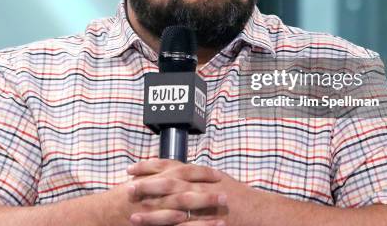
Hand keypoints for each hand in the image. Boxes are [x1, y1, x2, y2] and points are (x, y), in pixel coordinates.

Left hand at [126, 159, 253, 225]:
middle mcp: (201, 186)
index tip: (131, 168)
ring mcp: (204, 205)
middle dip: (147, 185)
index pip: (171, 166)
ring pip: (174, 206)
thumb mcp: (216, 178)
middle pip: (169, 183)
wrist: (259, 211)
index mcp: (201, 174)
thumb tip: (177, 170)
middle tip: (126, 186)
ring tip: (132, 215)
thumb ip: (196, 175)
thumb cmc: (238, 195)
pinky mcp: (207, 222)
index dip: (150, 167)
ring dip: (152, 211)